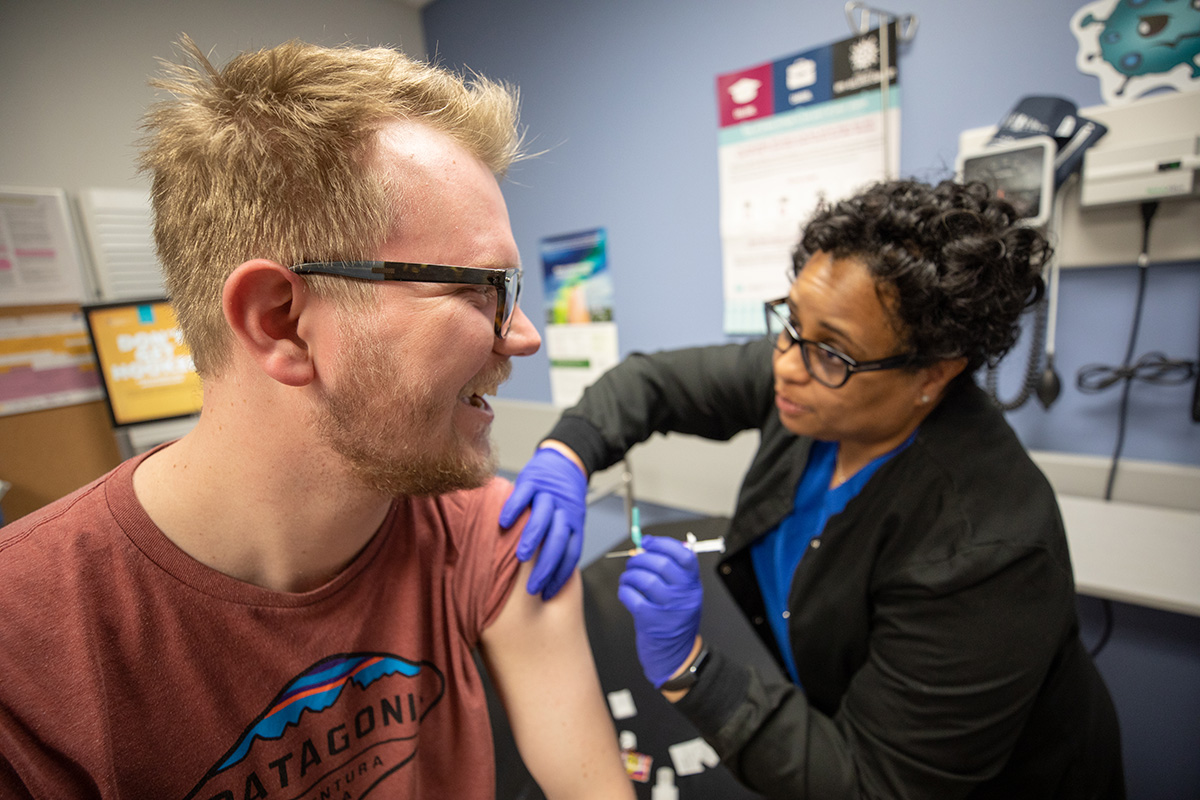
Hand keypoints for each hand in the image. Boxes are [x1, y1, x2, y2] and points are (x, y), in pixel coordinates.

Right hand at [500, 445, 587, 599]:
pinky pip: (523, 495)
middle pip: (558, 540)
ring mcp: (548, 494)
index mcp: (574, 524)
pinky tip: (503, 523)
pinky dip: (513, 509)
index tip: (547, 594)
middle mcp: (563, 510)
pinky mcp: (532, 480)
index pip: (571, 553)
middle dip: (546, 567)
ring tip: (521, 558)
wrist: (564, 462)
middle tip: (532, 588)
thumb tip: (545, 576)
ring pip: (543, 518)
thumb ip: (558, 542)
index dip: (561, 576)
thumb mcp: (567, 520)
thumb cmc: (562, 499)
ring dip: (533, 539)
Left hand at [618, 535, 702, 687]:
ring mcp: (668, 609)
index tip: (648, 541)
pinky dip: (624, 591)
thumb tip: (647, 547)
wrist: (675, 656)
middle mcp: (683, 596)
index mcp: (692, 586)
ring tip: (628, 578)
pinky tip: (626, 592)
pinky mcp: (650, 621)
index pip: (684, 555)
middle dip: (641, 558)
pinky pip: (632, 597)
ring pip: (645, 579)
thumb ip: (671, 572)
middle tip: (634, 561)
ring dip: (630, 574)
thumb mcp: (683, 595)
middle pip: (662, 564)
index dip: (663, 543)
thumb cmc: (674, 621)